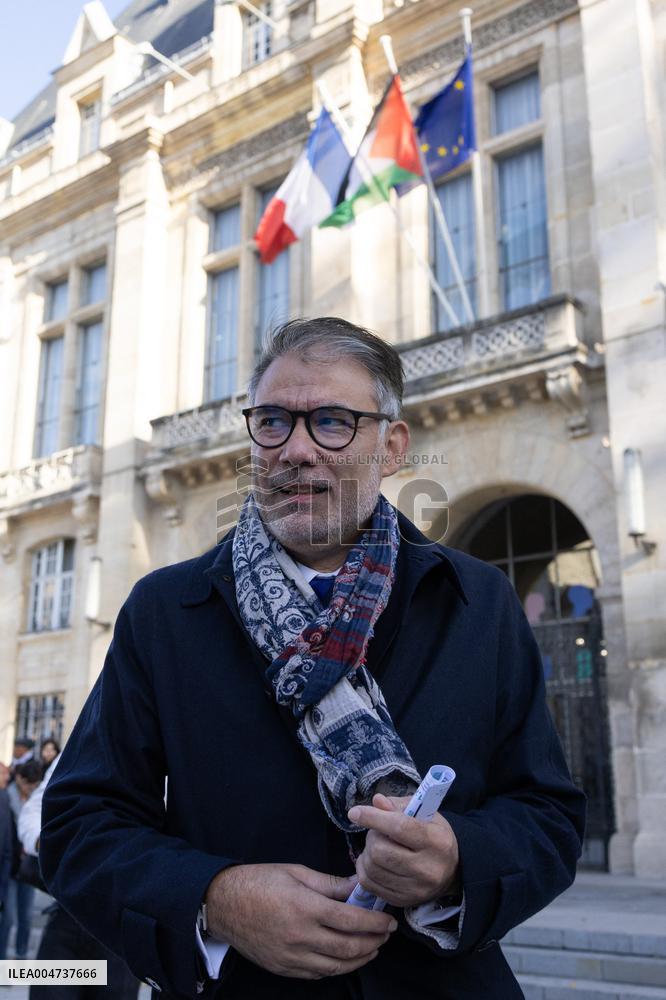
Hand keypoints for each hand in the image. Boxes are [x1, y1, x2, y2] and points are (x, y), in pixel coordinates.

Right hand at [205, 863, 397, 978]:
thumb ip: (330, 883)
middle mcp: (299, 936)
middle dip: (373, 943)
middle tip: (386, 935)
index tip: (388, 921)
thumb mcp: (296, 872)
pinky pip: (317, 974)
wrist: (224, 904)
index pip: (350, 921)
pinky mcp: (283, 968)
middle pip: (347, 948)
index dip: (374, 923)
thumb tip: (358, 886)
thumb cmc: (260, 881)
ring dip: (360, 960)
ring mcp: (291, 956)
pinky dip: (337, 968)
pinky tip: (346, 959)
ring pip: (335, 967)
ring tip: (372, 948)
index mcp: (304, 907)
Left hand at [348, 793, 459, 907]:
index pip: (399, 828)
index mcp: (435, 841)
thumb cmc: (434, 835)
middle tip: (378, 832)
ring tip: (376, 846)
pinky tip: (372, 861)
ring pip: (372, 868)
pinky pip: (369, 884)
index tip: (354, 812)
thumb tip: (377, 801)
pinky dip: (364, 869)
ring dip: (367, 853)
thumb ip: (399, 806)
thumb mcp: (425, 814)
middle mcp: (427, 868)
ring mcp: (415, 888)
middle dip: (372, 837)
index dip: (373, 818)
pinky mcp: (402, 901)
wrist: (453, 870)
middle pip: (381, 851)